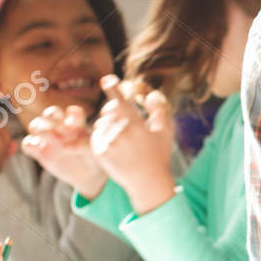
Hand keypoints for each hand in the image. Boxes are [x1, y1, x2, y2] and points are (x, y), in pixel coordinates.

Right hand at [22, 105, 105, 199]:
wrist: (87, 175)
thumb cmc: (92, 159)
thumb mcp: (93, 151)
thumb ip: (83, 144)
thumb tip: (66, 145)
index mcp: (77, 125)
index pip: (73, 112)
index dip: (73, 115)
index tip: (76, 124)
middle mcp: (60, 128)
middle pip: (50, 113)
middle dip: (52, 118)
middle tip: (61, 132)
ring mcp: (48, 139)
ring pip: (35, 125)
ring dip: (40, 129)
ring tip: (52, 141)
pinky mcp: (40, 151)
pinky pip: (27, 143)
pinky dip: (29, 144)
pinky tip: (38, 148)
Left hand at [90, 75, 176, 213]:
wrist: (148, 181)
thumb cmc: (158, 155)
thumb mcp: (165, 132)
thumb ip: (159, 110)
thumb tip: (151, 95)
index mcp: (136, 125)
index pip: (122, 102)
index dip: (113, 88)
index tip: (106, 79)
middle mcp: (121, 132)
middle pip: (109, 111)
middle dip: (113, 112)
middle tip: (122, 123)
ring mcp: (109, 142)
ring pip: (100, 124)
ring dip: (107, 126)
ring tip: (120, 139)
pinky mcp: (100, 152)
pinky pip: (94, 136)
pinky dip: (101, 137)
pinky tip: (113, 145)